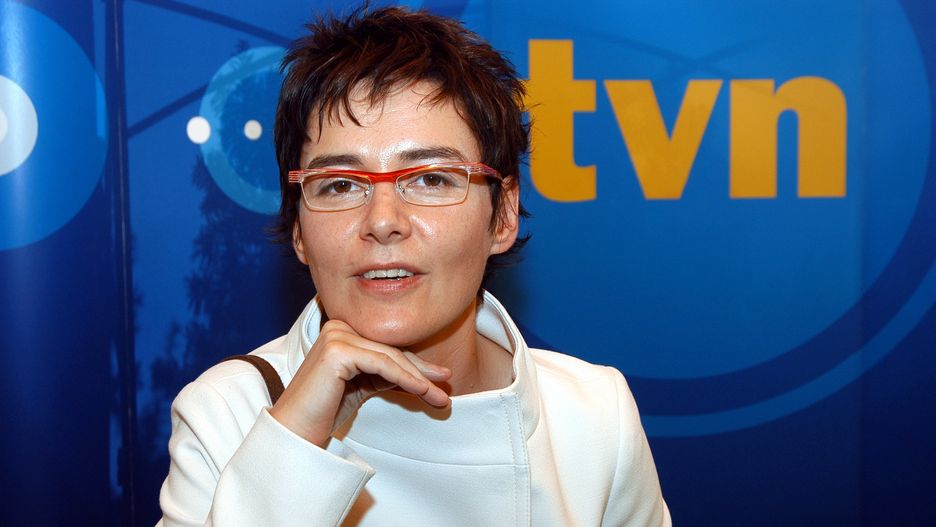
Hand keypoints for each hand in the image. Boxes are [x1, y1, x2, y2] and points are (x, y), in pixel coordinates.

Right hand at [269, 319, 450, 447]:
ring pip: (390, 357)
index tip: (440, 380)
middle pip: (390, 350)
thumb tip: (424, 377)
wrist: (296, 429)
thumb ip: (385, 374)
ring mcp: (337, 335)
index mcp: (342, 331)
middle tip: (445, 389)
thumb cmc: (325, 410)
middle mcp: (338, 326)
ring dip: (420, 379)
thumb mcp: (362, 385)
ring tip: (440, 398)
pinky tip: (422, 392)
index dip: (416, 365)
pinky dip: (407, 379)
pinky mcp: (338, 350)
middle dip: (422, 372)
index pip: (386, 347)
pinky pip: (383, 365)